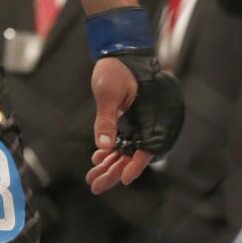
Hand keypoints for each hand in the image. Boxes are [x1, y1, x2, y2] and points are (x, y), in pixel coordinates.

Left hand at [86, 53, 182, 192]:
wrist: (119, 55)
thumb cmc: (118, 70)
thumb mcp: (109, 92)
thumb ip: (107, 119)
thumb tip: (103, 146)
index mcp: (150, 120)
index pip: (145, 150)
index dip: (134, 166)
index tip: (122, 179)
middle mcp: (146, 126)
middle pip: (132, 156)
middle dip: (113, 173)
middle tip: (95, 187)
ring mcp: (137, 125)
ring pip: (124, 152)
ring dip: (109, 166)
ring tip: (91, 179)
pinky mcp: (128, 122)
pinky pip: (120, 142)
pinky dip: (108, 153)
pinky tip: (96, 161)